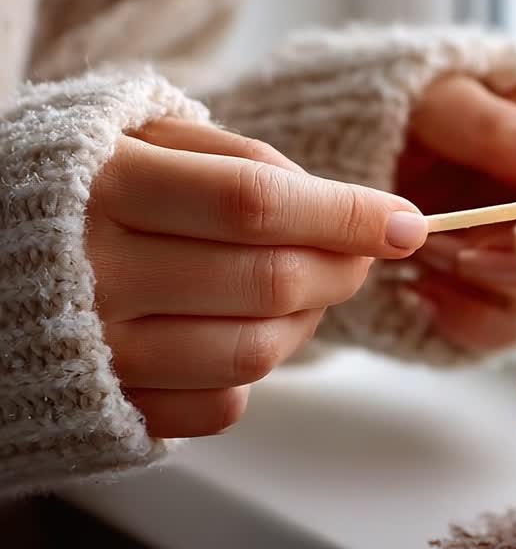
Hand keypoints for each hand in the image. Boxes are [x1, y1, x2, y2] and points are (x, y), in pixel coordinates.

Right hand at [88, 118, 424, 436]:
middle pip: (269, 283)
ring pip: (255, 352)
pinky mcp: (108, 408)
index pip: (257, 205)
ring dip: (308, 321)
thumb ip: (238, 162)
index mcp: (106, 189)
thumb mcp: (138, 141)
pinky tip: (244, 330)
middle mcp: (97, 275)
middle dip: (342, 266)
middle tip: (363, 250)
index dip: (345, 215)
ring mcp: (100, 352)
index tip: (405, 220)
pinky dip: (254, 372)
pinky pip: (221, 408)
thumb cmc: (76, 189)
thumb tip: (345, 206)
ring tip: (306, 288)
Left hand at [398, 76, 515, 352]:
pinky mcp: (501, 292)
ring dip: (478, 286)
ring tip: (422, 255)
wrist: (348, 150)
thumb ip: (496, 126)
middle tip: (458, 251)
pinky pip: (499, 326)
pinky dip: (457, 314)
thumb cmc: (401, 108)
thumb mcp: (438, 101)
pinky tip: (416, 289)